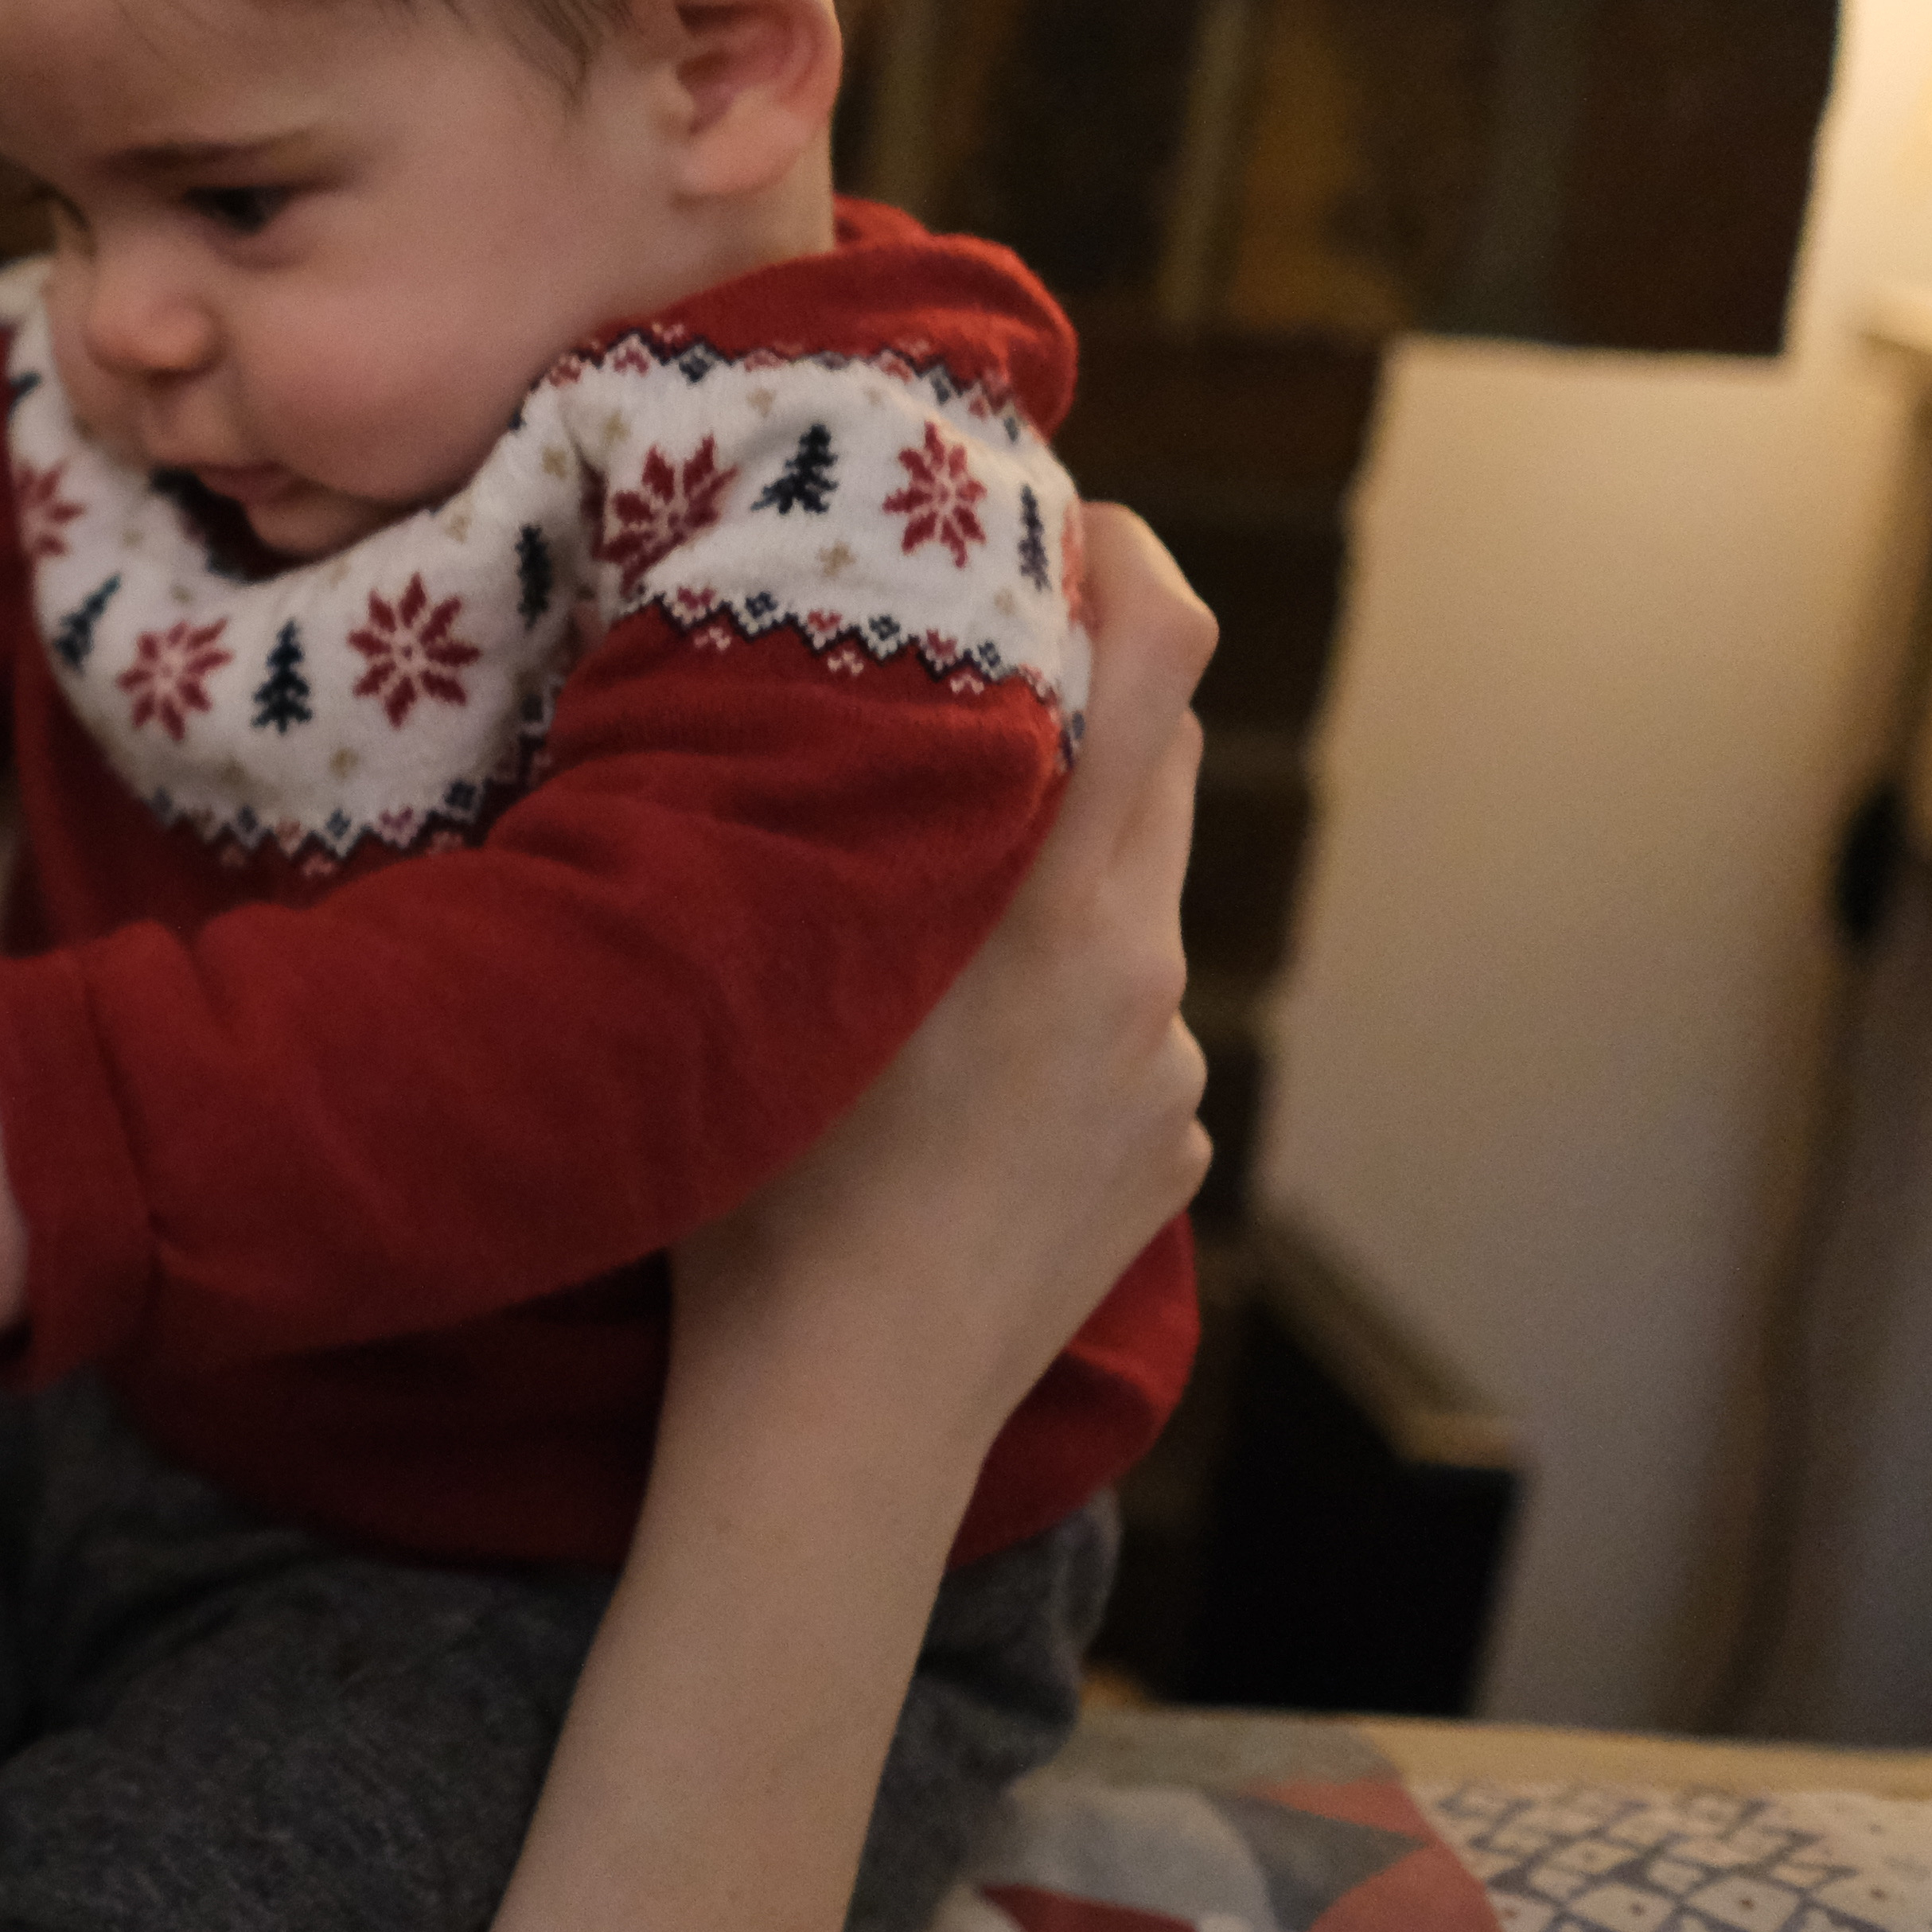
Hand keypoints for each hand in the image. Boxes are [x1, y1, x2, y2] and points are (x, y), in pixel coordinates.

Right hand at [673, 502, 1218, 1451]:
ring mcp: (1166, 1073)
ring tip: (897, 932)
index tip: (1058, 515)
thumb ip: (853, 821)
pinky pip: (1117, 1024)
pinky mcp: (1164, 1154)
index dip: (1128, 553)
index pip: (1159, 656)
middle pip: (1151, 763)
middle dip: (1064, 703)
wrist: (838, 1417)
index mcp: (1063, 909)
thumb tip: (852, 695)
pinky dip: (1047, 1007)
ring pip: (1121, 903)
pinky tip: (941, 1081)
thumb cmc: (765, 1199)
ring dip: (1038, 876)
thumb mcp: (783, 966)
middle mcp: (1147, 973)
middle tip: (943, 679)